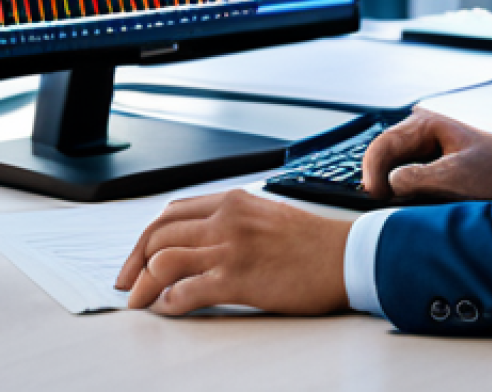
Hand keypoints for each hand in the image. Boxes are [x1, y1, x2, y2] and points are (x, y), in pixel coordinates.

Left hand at [115, 189, 350, 315]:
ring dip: (142, 286)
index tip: (136, 260)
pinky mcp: (238, 279)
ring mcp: (231, 248)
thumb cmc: (312, 243)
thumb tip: (197, 243)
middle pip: (157, 234)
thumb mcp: (267, 216)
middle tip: (127, 286)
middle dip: (132, 263)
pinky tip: (169, 308)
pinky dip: (167, 303)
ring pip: (162, 260)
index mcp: (234, 201)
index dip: (144, 239)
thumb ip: (233, 222)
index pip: (170, 212)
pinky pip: (183, 291)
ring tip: (142, 302)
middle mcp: (227, 219)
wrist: (347, 256)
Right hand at [362, 106, 491, 201]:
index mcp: (425, 123)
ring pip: (388, 168)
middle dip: (378, 181)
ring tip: (391, 207)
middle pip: (382, 156)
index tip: (374, 196)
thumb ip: (420, 178)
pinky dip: (397, 191)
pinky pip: (400, 176)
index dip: (373, 171)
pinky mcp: (423, 163)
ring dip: (387, 187)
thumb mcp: (457, 175)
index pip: (384, 144)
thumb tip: (389, 183)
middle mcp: (418, 131)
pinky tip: (402, 204)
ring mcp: (419, 147)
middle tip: (381, 207)